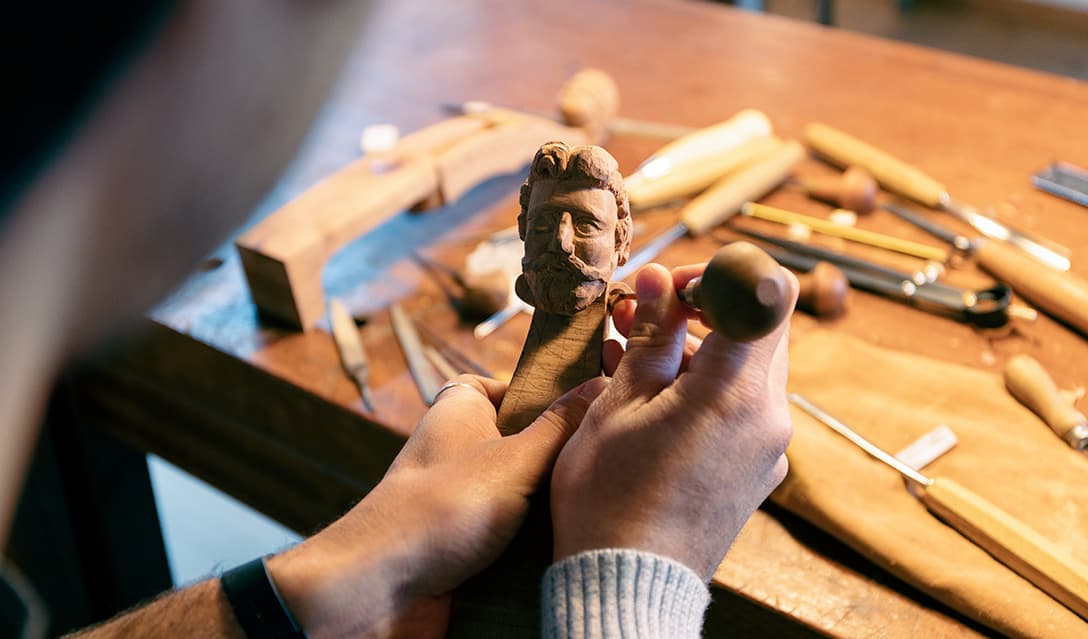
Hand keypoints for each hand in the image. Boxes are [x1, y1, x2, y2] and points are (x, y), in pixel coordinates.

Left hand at [266, 374, 607, 638]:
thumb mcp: (515, 458)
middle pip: (523, 439)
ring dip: (549, 503)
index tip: (584, 405)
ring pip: (522, 489)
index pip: (506, 384)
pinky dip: (532, 539)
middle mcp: (458, 447)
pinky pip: (510, 531)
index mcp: (460, 408)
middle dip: (559, 455)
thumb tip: (598, 384)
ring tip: (593, 504)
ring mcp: (460, 495)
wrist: (382, 585)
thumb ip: (559, 425)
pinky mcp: (463, 538)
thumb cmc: (441, 507)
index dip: (543, 392)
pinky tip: (563, 543)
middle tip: (602, 462)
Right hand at [551, 262, 796, 579]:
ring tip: (632, 356)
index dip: (722, 275)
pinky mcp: (758, 471)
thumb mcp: (617, 406)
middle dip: (700, 309)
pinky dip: (705, 390)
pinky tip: (652, 400)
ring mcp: (768, 447)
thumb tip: (658, 280)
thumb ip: (650, 337)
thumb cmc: (609, 500)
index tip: (672, 288)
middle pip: (757, 328)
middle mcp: (768, 417)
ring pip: (746, 369)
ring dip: (698, 349)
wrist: (628, 587)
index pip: (768, 292)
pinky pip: (741, 409)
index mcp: (733, 393)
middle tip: (640, 316)